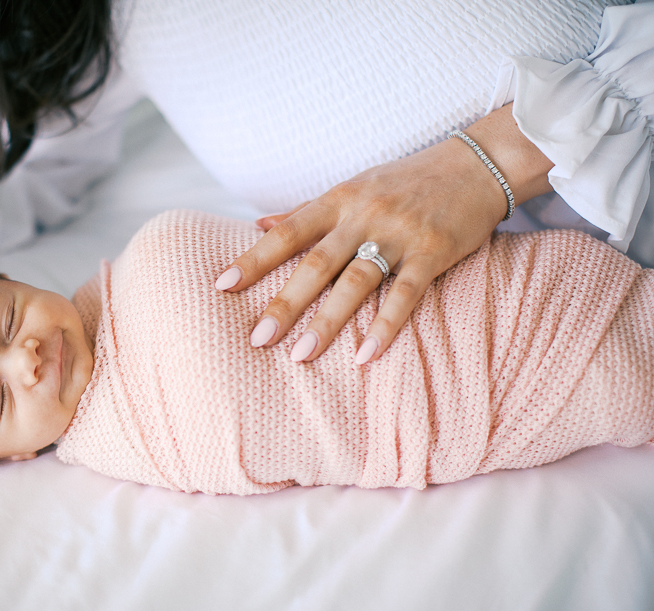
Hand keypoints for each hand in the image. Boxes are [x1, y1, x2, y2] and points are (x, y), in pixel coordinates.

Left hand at [215, 104, 553, 363]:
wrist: (477, 164)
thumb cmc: (405, 181)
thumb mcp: (352, 187)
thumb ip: (306, 211)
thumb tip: (258, 224)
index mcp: (339, 200)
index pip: (288, 232)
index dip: (254, 258)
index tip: (223, 285)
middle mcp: (364, 215)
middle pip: (316, 263)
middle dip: (284, 303)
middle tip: (258, 339)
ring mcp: (399, 234)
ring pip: (356, 281)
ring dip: (327, 322)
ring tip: (301, 356)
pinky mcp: (434, 252)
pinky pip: (406, 294)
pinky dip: (385, 326)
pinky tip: (365, 356)